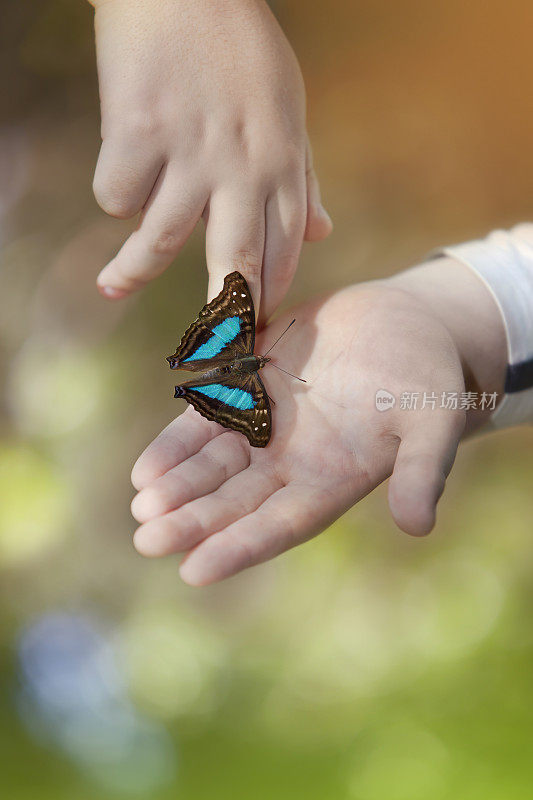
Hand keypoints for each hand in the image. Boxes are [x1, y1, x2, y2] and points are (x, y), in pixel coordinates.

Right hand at [89, 0, 331, 320]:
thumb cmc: (239, 50)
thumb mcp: (289, 110)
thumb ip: (304, 176)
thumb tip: (322, 234)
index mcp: (281, 162)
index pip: (283, 249)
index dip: (268, 294)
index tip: (256, 331)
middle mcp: (240, 165)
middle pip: (235, 260)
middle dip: (226, 316)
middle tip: (215, 357)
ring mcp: (189, 150)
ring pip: (162, 237)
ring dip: (133, 271)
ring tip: (110, 287)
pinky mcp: (139, 132)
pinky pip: (119, 191)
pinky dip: (115, 188)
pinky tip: (119, 169)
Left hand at [130, 260, 504, 584]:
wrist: (402, 323)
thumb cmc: (426, 376)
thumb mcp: (432, 420)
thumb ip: (422, 469)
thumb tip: (418, 526)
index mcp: (331, 481)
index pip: (280, 523)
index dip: (239, 546)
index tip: (193, 571)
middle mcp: (291, 464)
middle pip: (235, 501)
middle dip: (193, 521)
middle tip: (147, 542)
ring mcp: (265, 427)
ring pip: (213, 465)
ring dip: (177, 486)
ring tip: (142, 506)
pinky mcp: (247, 387)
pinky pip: (205, 419)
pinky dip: (176, 444)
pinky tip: (145, 469)